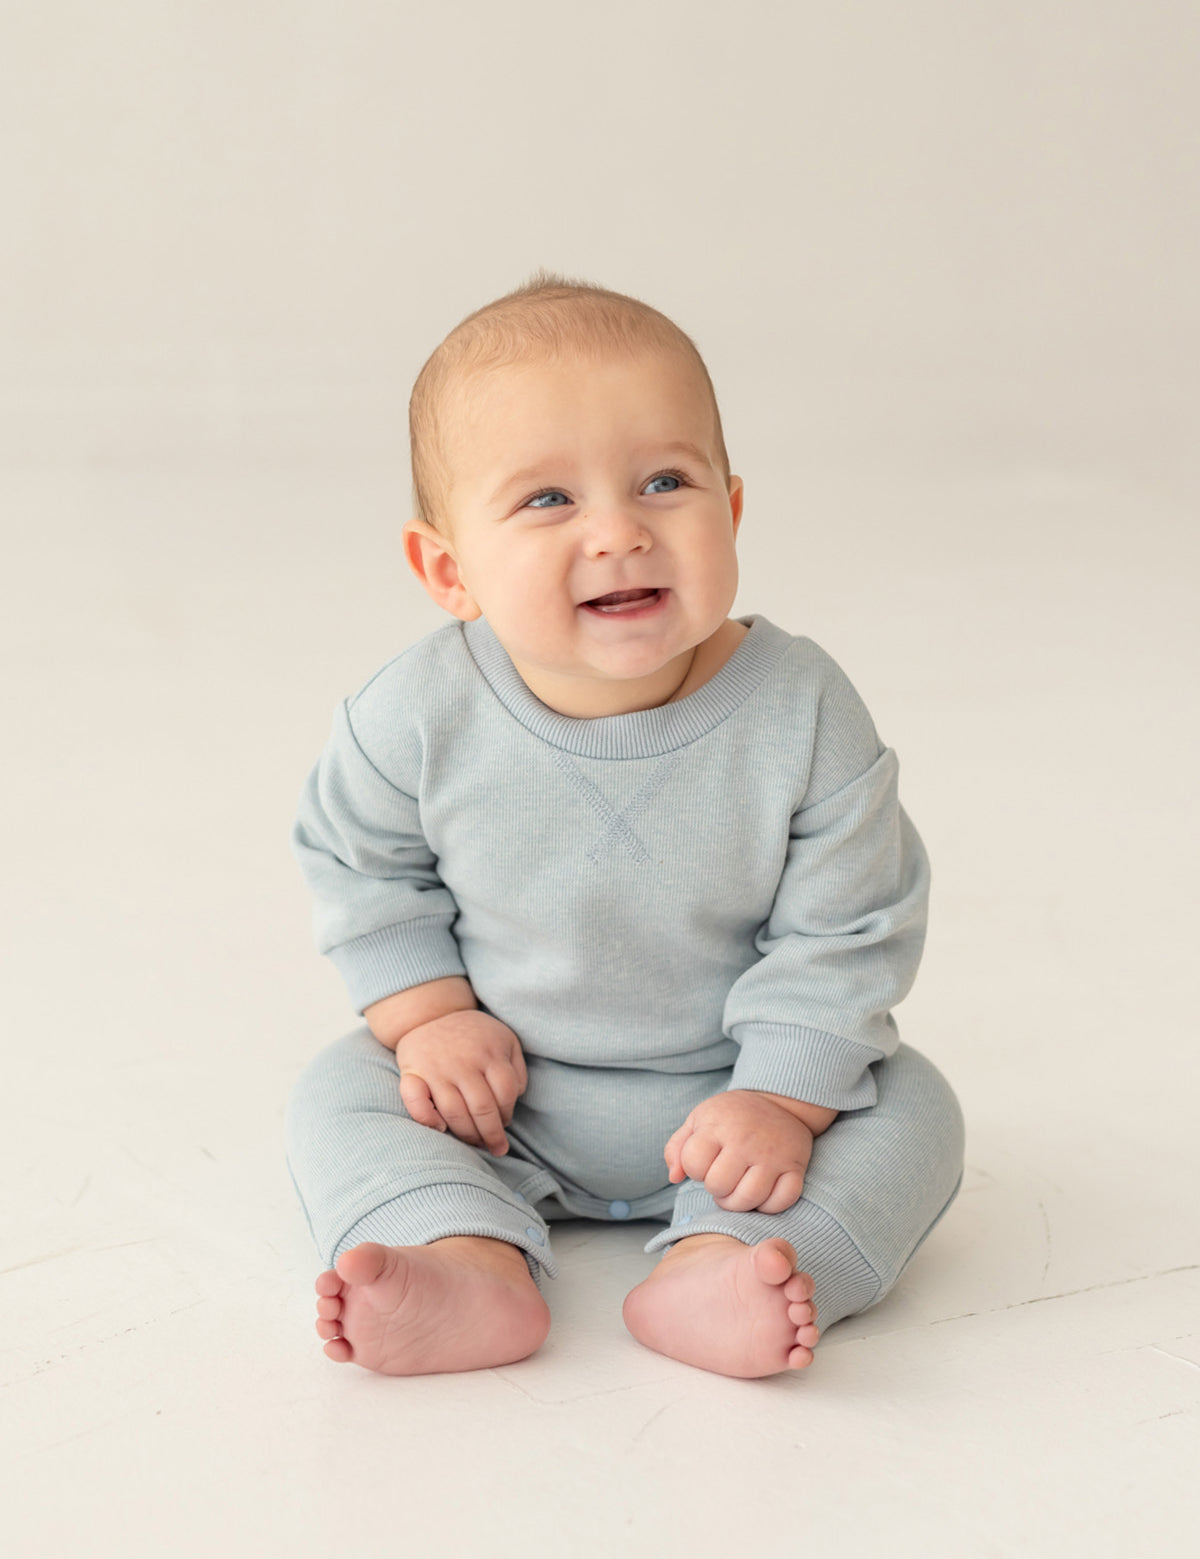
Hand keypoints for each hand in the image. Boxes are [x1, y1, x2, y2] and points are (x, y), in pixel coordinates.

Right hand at [396, 1010, 527, 1156]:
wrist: (430, 1013)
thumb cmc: (473, 1034)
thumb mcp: (504, 1039)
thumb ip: (517, 1067)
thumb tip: (515, 1098)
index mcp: (489, 1052)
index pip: (506, 1093)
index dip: (508, 1113)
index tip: (505, 1123)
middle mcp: (463, 1061)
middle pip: (482, 1107)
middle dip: (492, 1134)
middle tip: (497, 1148)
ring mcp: (436, 1068)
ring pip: (454, 1112)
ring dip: (467, 1134)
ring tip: (475, 1142)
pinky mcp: (412, 1073)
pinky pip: (414, 1101)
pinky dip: (427, 1119)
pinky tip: (440, 1128)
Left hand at [663, 1090, 813, 1213]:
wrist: (778, 1101)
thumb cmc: (731, 1116)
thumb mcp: (698, 1119)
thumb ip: (678, 1148)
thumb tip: (674, 1178)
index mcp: (718, 1126)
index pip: (693, 1164)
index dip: (694, 1170)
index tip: (704, 1163)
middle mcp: (746, 1140)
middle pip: (719, 1186)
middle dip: (716, 1188)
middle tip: (722, 1178)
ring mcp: (773, 1155)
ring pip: (749, 1199)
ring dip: (738, 1202)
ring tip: (737, 1189)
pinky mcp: (795, 1167)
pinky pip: (781, 1201)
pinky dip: (769, 1206)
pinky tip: (762, 1193)